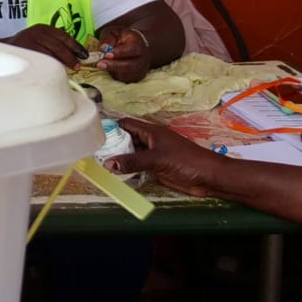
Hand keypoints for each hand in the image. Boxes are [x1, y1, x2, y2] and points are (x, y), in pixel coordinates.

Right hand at [5, 24, 87, 69]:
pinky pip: (41, 62)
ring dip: (61, 63)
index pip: (63, 36)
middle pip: (58, 46)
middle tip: (77, 66)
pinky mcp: (24, 53)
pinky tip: (55, 71)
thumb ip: (54, 43)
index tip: (83, 54)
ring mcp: (28, 43)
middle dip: (70, 57)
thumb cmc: (27, 45)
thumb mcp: (40, 39)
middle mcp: (35, 33)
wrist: (4, 48)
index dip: (75, 46)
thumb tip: (76, 55)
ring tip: (69, 70)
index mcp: (42, 28)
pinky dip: (50, 67)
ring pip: (50, 55)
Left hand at [94, 24, 152, 82]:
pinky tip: (109, 69)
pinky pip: (125, 80)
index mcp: (138, 44)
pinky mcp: (136, 78)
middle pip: (130, 65)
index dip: (119, 53)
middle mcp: (142, 58)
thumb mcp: (115, 32)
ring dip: (112, 71)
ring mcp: (141, 69)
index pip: (131, 50)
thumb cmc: (124, 38)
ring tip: (102, 65)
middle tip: (100, 64)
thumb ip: (108, 38)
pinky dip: (115, 75)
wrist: (137, 46)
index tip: (107, 54)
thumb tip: (103, 48)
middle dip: (113, 65)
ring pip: (126, 75)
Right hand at [105, 118, 231, 197]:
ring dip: (120, 158)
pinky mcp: (157, 168)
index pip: (126, 124)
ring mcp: (154, 155)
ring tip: (100, 165)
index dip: (111, 128)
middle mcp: (150, 141)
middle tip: (93, 153)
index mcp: (151, 131)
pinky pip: (138, 166)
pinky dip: (128, 169)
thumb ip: (133, 161)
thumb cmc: (186, 161)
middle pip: (127, 139)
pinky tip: (117, 175)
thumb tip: (108, 164)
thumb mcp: (157, 159)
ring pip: (132, 154)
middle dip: (112, 145)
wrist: (209, 177)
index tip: (94, 135)